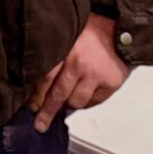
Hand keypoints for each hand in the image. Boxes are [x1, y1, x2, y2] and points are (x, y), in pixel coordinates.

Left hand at [27, 13, 131, 132]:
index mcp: (63, 49)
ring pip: (76, 101)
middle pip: (58, 94)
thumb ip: (54, 54)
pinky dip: (85, 104)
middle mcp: (78, 64)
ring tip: (60, 109)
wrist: (121, 30)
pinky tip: (79, 102)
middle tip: (40, 124)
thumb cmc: (90, 31)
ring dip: (66, 107)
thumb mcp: (66, 36)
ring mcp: (95, 75)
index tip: (31, 107)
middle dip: (47, 112)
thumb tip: (34, 77)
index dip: (36, 95)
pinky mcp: (110, 83)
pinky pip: (93, 102)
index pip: (45, 78)